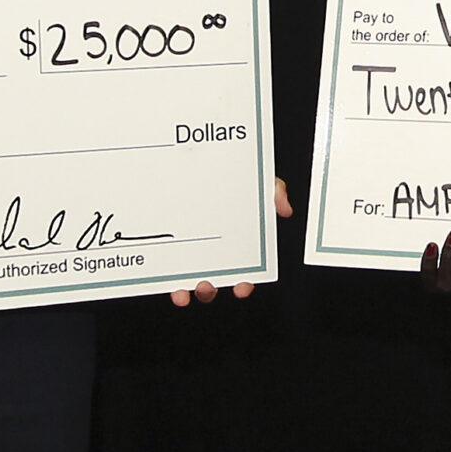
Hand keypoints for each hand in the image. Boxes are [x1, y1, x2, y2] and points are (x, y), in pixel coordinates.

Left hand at [170, 176, 293, 305]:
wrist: (192, 160)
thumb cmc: (228, 176)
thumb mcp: (255, 180)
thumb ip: (274, 191)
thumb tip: (285, 208)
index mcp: (232, 243)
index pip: (242, 271)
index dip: (244, 283)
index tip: (242, 287)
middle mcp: (208, 252)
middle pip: (211, 282)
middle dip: (208, 290)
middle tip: (206, 284)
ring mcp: (185, 252)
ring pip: (185, 282)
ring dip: (185, 291)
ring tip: (182, 290)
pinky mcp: (166, 247)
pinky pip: (164, 269)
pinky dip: (165, 279)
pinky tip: (166, 280)